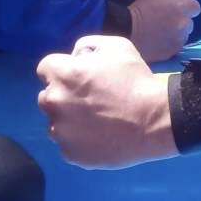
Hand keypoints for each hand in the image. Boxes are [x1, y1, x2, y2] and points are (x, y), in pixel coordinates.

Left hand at [36, 35, 177, 167]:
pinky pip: (67, 145)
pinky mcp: (70, 154)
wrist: (154, 120)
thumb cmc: (136, 80)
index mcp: (63, 74)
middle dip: (62, 96)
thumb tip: (75, 57)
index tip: (77, 78)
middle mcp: (54, 102)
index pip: (45, 68)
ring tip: (94, 122)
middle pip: (46, 97)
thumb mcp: (116, 46)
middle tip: (87, 101)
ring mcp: (61, 131)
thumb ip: (87, 46)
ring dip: (68, 121)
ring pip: (55, 124)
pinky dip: (79, 142)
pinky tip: (99, 138)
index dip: (62, 71)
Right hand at [126, 0, 199, 61]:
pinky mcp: (173, 51)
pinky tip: (158, 41)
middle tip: (167, 21)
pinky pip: (176, 46)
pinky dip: (170, 43)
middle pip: (190, 22)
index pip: (196, 7)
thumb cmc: (140, 10)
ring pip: (183, 35)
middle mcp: (184, 24)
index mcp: (181, 8)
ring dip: (177, 33)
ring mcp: (180, 39)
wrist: (127, 32)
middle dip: (181, 21)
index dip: (188, 7)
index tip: (179, 9)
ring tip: (161, 33)